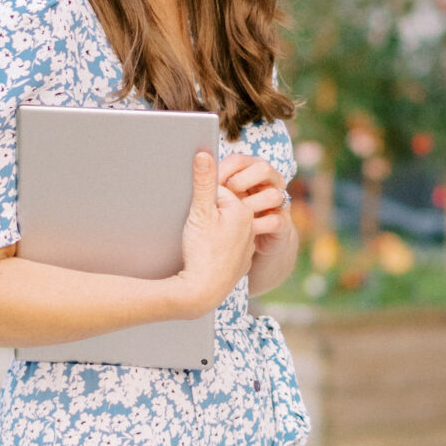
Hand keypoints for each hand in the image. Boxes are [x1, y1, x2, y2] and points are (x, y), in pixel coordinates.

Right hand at [174, 150, 257, 315]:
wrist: (203, 292)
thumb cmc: (201, 251)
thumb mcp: (199, 213)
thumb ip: (204, 182)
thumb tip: (205, 153)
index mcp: (243, 211)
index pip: (219, 192)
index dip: (202, 201)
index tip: (194, 216)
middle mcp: (250, 227)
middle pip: (225, 209)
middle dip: (209, 215)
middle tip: (198, 233)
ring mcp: (247, 246)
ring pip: (228, 229)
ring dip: (215, 232)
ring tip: (202, 245)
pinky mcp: (241, 262)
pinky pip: (230, 247)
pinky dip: (220, 248)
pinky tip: (209, 256)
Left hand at [218, 152, 290, 242]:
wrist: (253, 244)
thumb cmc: (231, 214)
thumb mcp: (220, 197)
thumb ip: (211, 183)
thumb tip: (193, 171)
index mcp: (250, 170)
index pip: (239, 160)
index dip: (224, 169)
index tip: (211, 181)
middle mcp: (269, 182)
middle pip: (263, 168)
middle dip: (242, 180)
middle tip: (227, 193)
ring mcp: (278, 202)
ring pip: (274, 194)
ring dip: (253, 203)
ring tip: (237, 212)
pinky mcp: (282, 224)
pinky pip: (276, 220)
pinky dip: (261, 225)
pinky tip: (247, 229)